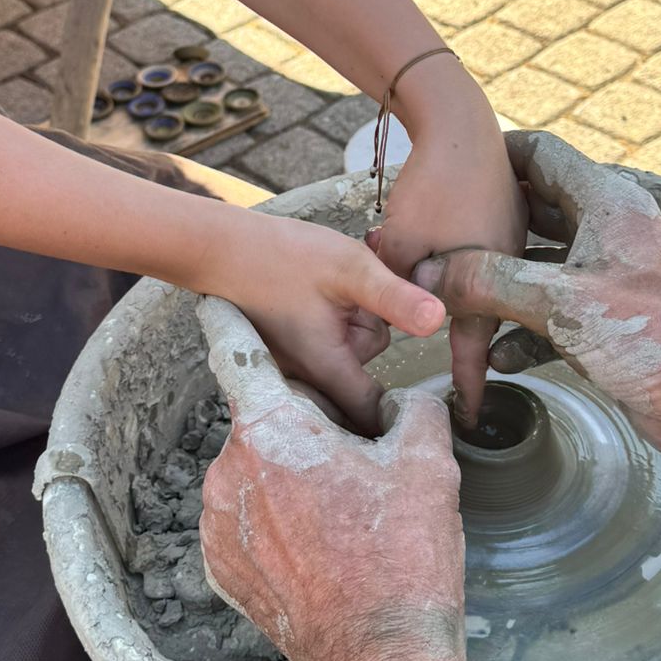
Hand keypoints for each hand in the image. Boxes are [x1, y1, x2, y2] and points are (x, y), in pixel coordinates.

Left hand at [197, 298, 468, 660]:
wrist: (382, 656)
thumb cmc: (403, 555)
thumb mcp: (426, 464)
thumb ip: (414, 411)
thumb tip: (411, 401)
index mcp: (270, 430)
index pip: (236, 352)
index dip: (228, 319)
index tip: (211, 297)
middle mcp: (227, 470)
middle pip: (262, 422)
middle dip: (302, 427)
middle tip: (357, 458)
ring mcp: (216, 524)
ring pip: (254, 474)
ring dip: (289, 478)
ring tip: (345, 515)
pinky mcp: (221, 569)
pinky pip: (247, 524)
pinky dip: (277, 525)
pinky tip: (323, 549)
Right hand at [209, 211, 446, 432]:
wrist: (223, 248)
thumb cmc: (283, 256)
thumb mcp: (352, 269)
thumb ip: (395, 297)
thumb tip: (438, 320)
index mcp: (327, 368)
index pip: (372, 413)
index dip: (397, 411)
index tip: (415, 396)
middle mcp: (308, 378)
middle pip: (362, 376)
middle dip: (369, 338)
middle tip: (357, 299)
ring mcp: (294, 367)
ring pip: (345, 356)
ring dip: (351, 325)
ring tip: (336, 288)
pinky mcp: (287, 352)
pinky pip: (324, 346)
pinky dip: (332, 323)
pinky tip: (324, 293)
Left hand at [373, 60, 525, 426]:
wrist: (460, 121)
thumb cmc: (432, 185)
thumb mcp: (400, 244)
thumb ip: (395, 289)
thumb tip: (391, 318)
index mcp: (488, 283)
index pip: (474, 351)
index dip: (470, 386)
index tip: (472, 419)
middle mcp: (513, 267)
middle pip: (487, 318)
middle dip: (468, 342)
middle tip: (462, 376)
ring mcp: (517, 240)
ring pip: (489, 285)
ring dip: (467, 295)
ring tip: (440, 301)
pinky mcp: (512, 216)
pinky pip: (493, 256)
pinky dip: (473, 266)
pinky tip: (448, 254)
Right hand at [413, 132, 660, 464]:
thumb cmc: (654, 341)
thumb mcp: (562, 304)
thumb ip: (490, 282)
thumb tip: (430, 275)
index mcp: (607, 204)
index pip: (542, 154)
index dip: (495, 155)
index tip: (450, 168)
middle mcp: (610, 230)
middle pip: (536, 210)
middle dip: (487, 228)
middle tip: (435, 240)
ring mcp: (612, 276)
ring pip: (541, 264)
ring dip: (499, 284)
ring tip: (452, 299)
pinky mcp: (611, 319)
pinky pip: (555, 310)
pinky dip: (524, 327)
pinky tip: (494, 356)